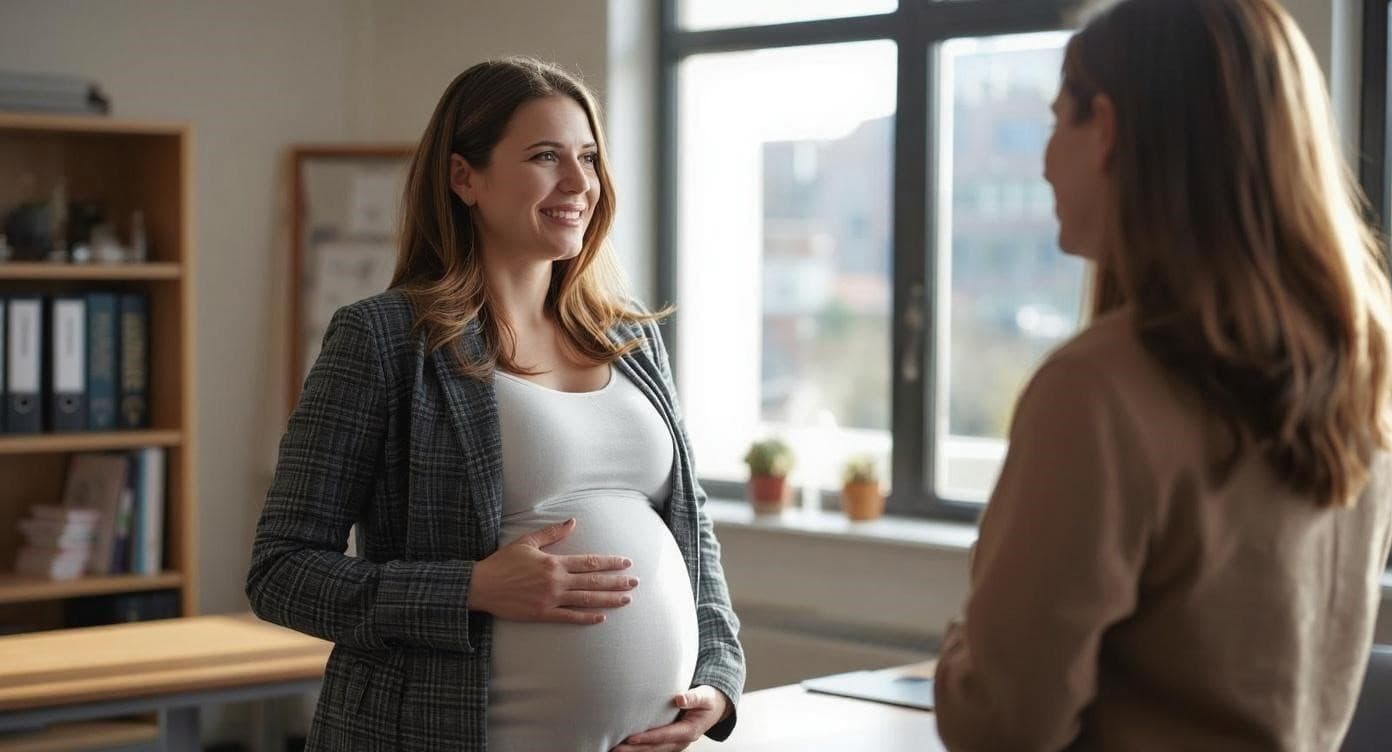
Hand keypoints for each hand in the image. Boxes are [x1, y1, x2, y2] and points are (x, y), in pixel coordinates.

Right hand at [467, 518, 637, 624]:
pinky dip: (587, 617)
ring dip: (608, 599)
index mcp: (554, 562)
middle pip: (593, 581)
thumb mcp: (527, 541)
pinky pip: (569, 617)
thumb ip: (552, 533)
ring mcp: (550, 599)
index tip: (626, 563)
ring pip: (586, 599)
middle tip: (635, 582)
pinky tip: (601, 617)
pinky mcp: (542, 614)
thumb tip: (573, 521)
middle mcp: (556, 581)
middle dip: (616, 582)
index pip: (589, 562)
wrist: (482, 586)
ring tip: (626, 599)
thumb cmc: (503, 562)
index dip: (610, 563)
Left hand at [612, 686, 731, 751]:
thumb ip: (693, 697)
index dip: (648, 738)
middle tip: (616, 748)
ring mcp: (675, 744)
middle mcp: (681, 741)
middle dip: (635, 749)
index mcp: (689, 731)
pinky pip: (653, 749)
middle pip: (655, 748)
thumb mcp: (705, 697)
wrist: (714, 708)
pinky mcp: (669, 742)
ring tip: (615, 750)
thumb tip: (679, 699)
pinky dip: (640, 749)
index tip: (631, 738)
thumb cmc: (708, 700)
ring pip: (652, 751)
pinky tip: (625, 748)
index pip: (664, 736)